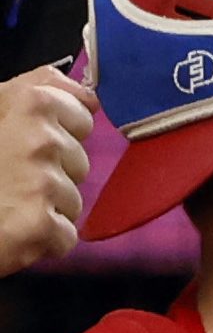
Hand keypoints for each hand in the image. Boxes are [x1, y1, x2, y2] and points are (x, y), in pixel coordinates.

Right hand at [0, 65, 83, 275]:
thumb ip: (30, 92)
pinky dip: (42, 240)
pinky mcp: (39, 224)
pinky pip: (64, 235)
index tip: (35, 140)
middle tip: (10, 178)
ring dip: (46, 207)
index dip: (63, 129)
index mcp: (29, 104)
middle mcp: (40, 140)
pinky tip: (12, 228)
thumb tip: (84, 94)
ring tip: (7, 203)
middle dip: (53, 173)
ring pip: (72, 199)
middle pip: (79, 160)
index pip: (84, 110)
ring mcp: (42, 182)